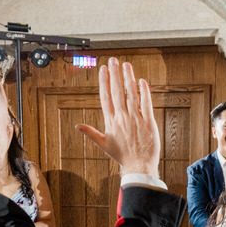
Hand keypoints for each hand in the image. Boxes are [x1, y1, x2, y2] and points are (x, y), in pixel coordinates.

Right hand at [74, 58, 159, 177]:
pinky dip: (144, 92)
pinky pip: (146, 104)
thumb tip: (77, 127)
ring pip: (131, 95)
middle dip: (114, 75)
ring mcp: (135, 119)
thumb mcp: (104, 144)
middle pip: (117, 92)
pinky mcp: (148, 122)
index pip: (106, 97)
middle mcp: (122, 118)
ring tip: (126, 65)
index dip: (104, 82)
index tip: (103, 70)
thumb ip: (91, 133)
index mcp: (111, 122)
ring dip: (128, 79)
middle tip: (113, 61)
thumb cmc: (122, 156)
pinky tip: (142, 81)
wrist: (138, 166)